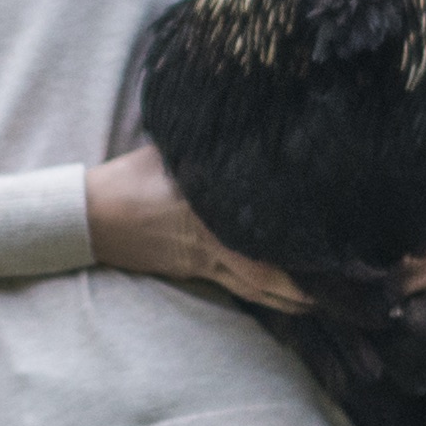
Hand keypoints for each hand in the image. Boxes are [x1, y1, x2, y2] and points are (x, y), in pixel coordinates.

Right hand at [86, 144, 307, 310]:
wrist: (89, 217)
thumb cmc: (128, 178)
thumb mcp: (168, 152)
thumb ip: (206, 145)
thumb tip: (244, 124)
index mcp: (204, 213)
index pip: (257, 233)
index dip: (292, 248)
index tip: (325, 248)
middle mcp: (208, 244)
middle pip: (262, 276)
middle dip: (299, 288)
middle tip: (337, 290)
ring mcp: (200, 263)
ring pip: (251, 288)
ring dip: (286, 299)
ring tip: (321, 302)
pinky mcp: (191, 270)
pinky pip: (234, 286)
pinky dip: (262, 294)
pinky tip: (283, 297)